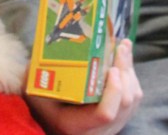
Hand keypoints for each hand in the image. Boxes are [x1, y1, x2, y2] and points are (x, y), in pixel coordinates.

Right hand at [26, 40, 141, 134]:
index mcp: (74, 124)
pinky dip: (131, 80)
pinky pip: (132, 102)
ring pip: (131, 102)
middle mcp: (95, 131)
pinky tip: (125, 62)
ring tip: (124, 49)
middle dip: (125, 73)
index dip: (112, 92)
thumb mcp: (34, 86)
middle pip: (123, 105)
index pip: (104, 114)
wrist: (44, 115)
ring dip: (130, 73)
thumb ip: (44, 70)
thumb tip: (59, 42)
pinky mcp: (116, 121)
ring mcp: (108, 128)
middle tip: (121, 47)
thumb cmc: (38, 97)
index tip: (111, 68)